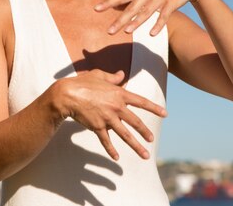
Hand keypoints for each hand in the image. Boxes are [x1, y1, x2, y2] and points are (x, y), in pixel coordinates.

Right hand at [51, 69, 166, 160]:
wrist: (67, 95)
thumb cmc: (81, 82)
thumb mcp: (98, 75)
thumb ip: (112, 77)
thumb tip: (121, 74)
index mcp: (119, 93)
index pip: (141, 102)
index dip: (154, 108)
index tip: (165, 114)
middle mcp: (116, 107)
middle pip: (135, 122)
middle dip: (145, 132)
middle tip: (152, 139)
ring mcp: (108, 118)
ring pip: (125, 135)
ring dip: (136, 146)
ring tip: (145, 155)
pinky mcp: (98, 127)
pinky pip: (106, 141)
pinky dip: (111, 150)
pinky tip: (117, 158)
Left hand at [94, 0, 206, 35]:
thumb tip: (118, 4)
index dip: (109, 3)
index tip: (96, 9)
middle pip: (131, 8)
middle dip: (120, 20)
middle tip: (109, 31)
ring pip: (146, 12)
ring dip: (136, 23)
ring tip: (126, 32)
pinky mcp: (172, 4)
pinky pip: (164, 16)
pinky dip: (158, 25)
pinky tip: (151, 34)